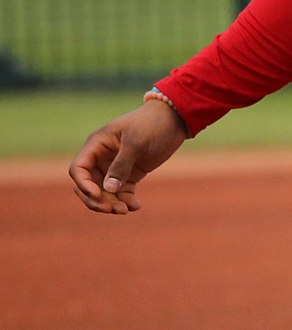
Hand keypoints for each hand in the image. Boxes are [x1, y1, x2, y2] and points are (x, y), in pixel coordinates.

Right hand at [68, 100, 187, 214]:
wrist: (174, 119)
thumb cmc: (151, 124)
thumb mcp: (136, 142)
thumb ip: (121, 165)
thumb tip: (108, 189)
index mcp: (97, 145)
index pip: (79, 169)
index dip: (84, 185)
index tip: (98, 195)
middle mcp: (102, 158)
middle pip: (88, 185)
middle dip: (96, 200)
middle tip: (111, 209)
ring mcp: (116, 167)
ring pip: (105, 192)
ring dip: (111, 203)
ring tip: (126, 210)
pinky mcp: (131, 174)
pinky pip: (122, 192)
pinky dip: (126, 201)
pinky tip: (136, 206)